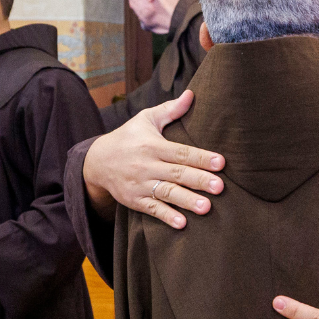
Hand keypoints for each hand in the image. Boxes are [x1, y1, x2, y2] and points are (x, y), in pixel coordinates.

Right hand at [83, 89, 224, 227]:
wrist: (97, 161)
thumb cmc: (128, 137)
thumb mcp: (146, 120)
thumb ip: (170, 110)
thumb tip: (192, 95)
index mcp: (152, 145)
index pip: (181, 152)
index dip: (201, 157)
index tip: (221, 162)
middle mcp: (147, 165)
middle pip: (177, 173)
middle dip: (199, 180)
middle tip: (220, 187)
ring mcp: (140, 185)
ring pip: (166, 193)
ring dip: (187, 201)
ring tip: (206, 207)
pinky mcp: (134, 200)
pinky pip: (152, 210)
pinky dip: (166, 217)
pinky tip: (182, 224)